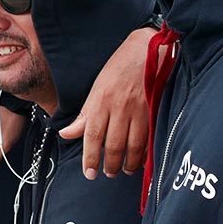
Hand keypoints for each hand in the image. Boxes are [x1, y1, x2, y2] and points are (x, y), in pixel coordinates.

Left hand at [58, 26, 154, 178]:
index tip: (90, 174)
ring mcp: (140, 110)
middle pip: (114, 145)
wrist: (148, 49)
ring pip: (134, 146)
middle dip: (111, 165)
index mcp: (101, 101)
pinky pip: (150, 138)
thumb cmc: (119, 69)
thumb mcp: (96, 89)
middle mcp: (119, 107)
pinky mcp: (156, 110)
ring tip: (124, 170)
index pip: (93, 136)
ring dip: (129, 163)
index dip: (90, 158)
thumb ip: (84, 116)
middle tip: (108, 173)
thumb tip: (66, 134)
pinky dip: (145, 153)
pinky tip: (141, 160)